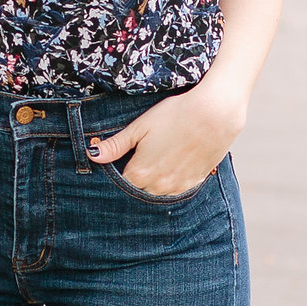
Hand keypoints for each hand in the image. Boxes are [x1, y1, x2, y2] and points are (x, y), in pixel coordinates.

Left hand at [87, 77, 243, 199]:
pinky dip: (172, 180)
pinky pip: (176, 190)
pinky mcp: (194, 183)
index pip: (120, 183)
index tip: (124, 159)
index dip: (120, 171)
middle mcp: (157, 186)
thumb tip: (92, 155)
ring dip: (154, 181)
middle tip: (145, 155)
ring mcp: (177, 187)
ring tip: (162, 157)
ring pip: (157, 192)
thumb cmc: (175, 115)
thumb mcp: (140, 127)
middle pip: (138, 190)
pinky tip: (176, 161)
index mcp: (138, 173)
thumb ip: (115, 145)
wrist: (214, 113)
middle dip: (137, 178)